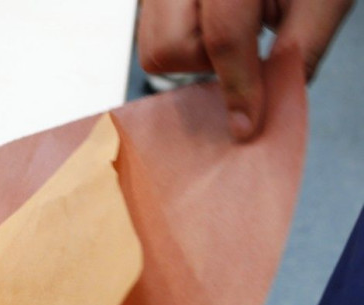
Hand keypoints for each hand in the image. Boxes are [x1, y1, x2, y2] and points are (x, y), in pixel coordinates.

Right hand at [138, 0, 352, 140]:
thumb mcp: (320, 0)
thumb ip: (299, 48)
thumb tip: (266, 106)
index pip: (224, 35)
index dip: (238, 87)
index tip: (246, 125)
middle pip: (167, 45)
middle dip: (205, 63)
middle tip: (240, 49)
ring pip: (152, 45)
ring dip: (190, 55)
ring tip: (224, 34)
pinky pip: (150, 33)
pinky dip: (180, 42)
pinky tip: (210, 26)